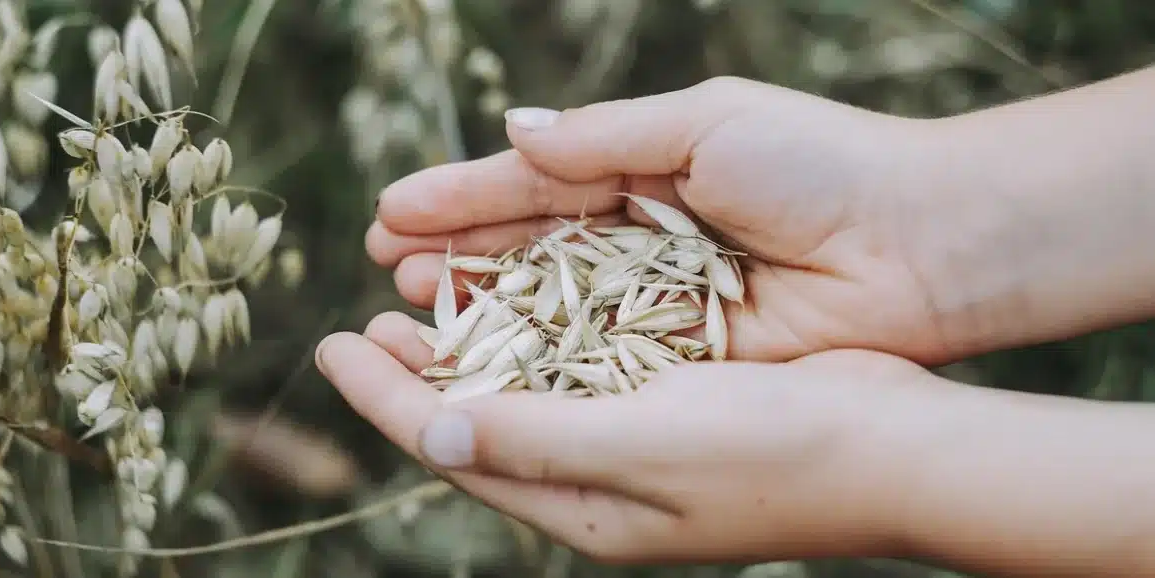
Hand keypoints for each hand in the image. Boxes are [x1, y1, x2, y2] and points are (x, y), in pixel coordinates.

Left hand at [316, 312, 934, 563]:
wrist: (895, 447)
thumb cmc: (774, 453)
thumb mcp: (643, 445)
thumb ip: (534, 438)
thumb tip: (429, 430)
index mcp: (584, 509)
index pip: (457, 450)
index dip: (385, 400)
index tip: (329, 346)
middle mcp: (600, 483)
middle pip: (480, 423)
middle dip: (416, 376)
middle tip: (363, 324)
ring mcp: (636, 446)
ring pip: (526, 393)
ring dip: (471, 350)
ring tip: (419, 306)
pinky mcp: (670, 405)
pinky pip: (578, 371)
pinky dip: (535, 336)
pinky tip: (516, 301)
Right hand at [366, 76, 967, 363]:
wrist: (920, 244)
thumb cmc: (819, 164)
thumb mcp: (704, 124)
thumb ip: (603, 138)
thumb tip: (513, 132)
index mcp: (644, 168)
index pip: (533, 183)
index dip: (462, 197)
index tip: (392, 212)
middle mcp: (642, 238)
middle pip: (530, 248)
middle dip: (458, 253)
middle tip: (386, 265)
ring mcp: (658, 301)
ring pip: (552, 307)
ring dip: (484, 306)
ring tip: (414, 305)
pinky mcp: (684, 357)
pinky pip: (598, 358)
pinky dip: (543, 358)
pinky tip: (487, 359)